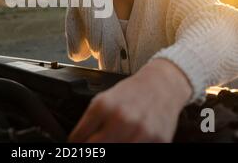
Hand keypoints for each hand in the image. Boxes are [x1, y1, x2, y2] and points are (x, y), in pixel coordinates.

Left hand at [68, 59, 191, 142]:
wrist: (162, 85)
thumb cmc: (132, 93)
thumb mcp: (104, 100)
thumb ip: (90, 121)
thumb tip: (78, 141)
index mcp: (103, 107)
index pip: (78, 137)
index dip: (76, 143)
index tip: (78, 143)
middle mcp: (121, 119)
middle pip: (95, 147)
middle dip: (92, 148)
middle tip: (94, 142)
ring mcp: (140, 132)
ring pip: (116, 151)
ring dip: (112, 147)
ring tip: (114, 139)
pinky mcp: (157, 141)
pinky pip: (137, 151)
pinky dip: (131, 146)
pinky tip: (130, 139)